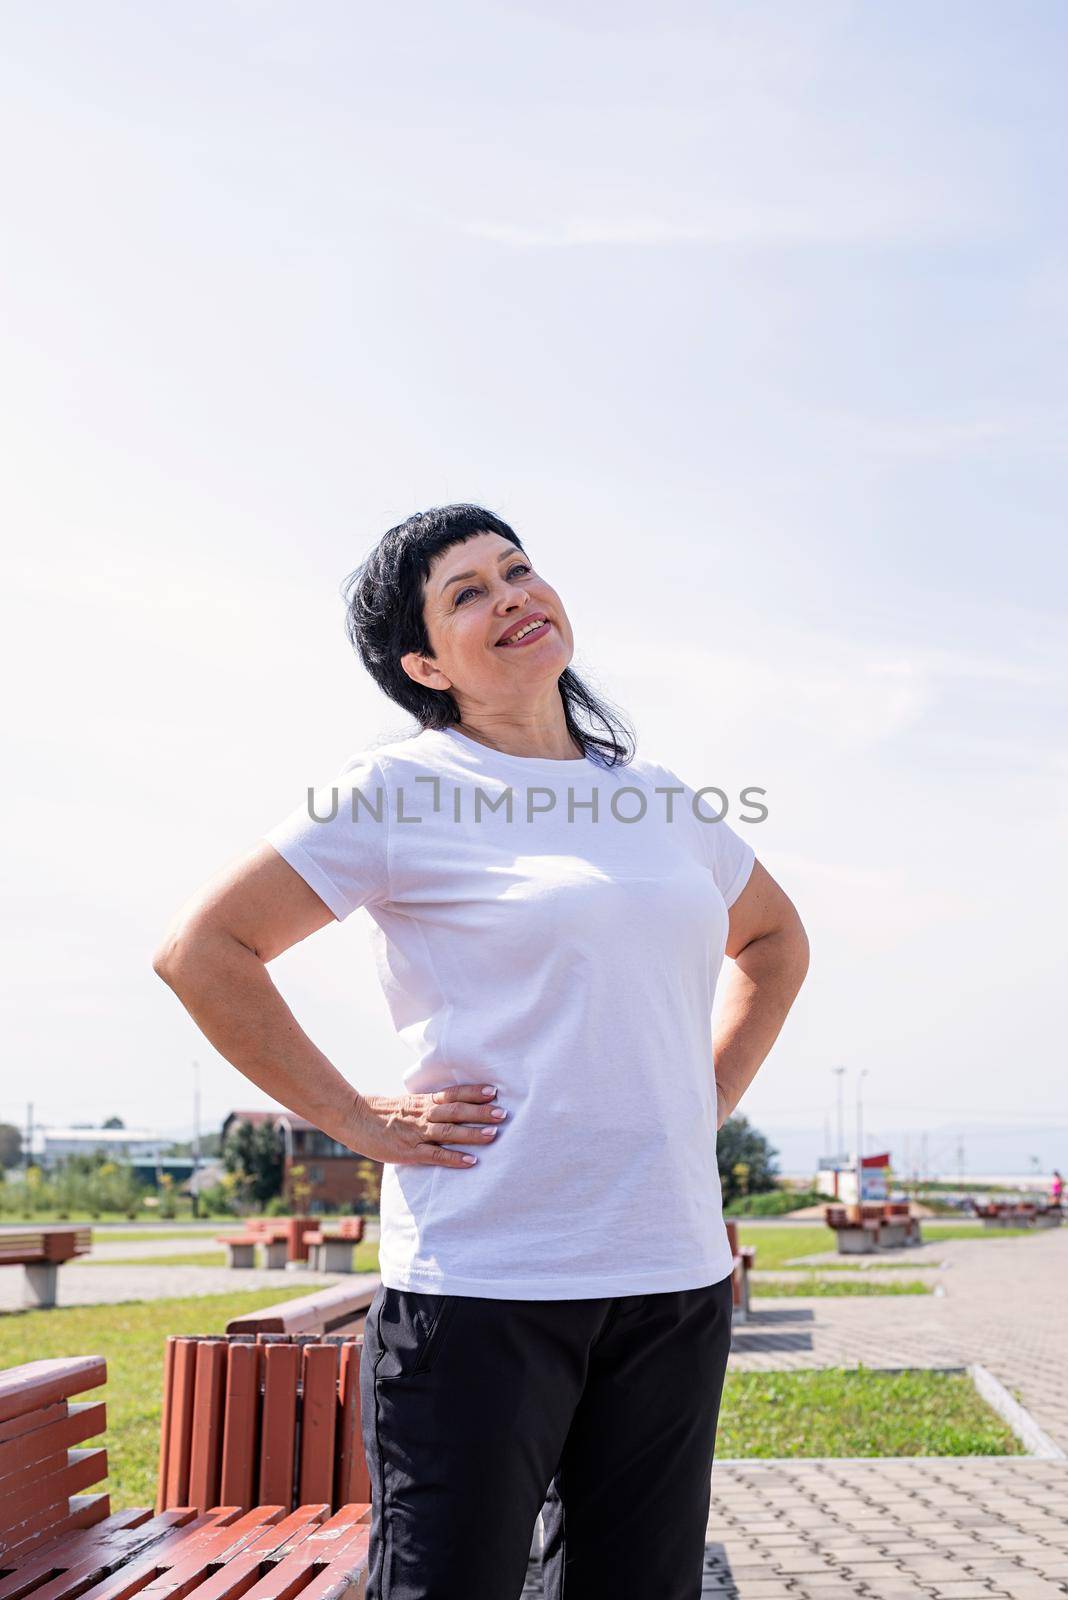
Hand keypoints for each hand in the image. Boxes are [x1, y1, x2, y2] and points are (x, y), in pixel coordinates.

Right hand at [351, 1083, 506, 1167]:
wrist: (353, 1118)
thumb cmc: (380, 1113)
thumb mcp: (406, 1104)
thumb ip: (426, 1105)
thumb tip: (448, 1105)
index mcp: (422, 1102)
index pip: (452, 1094)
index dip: (473, 1092)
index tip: (493, 1090)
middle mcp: (422, 1114)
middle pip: (456, 1111)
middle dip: (480, 1112)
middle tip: (503, 1113)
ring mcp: (416, 1133)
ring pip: (449, 1132)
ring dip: (472, 1133)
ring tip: (494, 1134)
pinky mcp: (409, 1151)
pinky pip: (435, 1155)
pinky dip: (454, 1158)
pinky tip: (471, 1160)